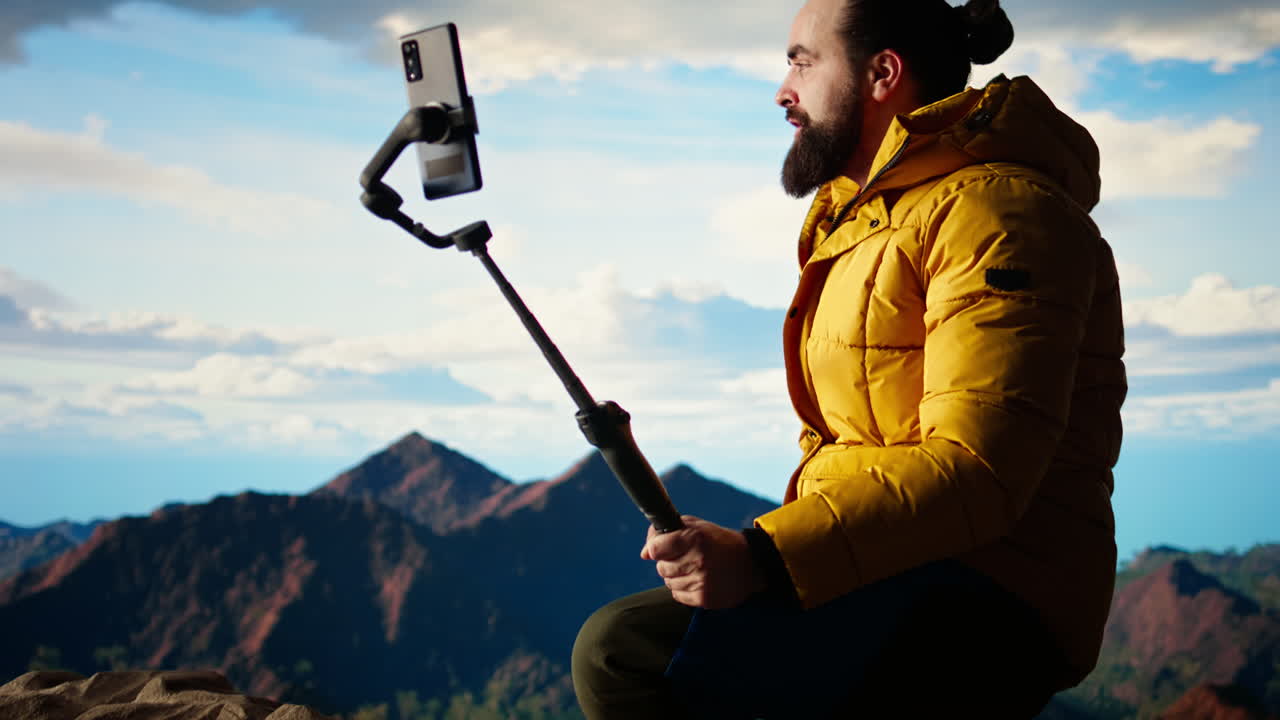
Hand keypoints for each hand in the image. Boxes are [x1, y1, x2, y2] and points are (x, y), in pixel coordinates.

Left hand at [640, 515, 765, 608]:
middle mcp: (698, 560)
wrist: (750, 564)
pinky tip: (699, 580)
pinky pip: (678, 596)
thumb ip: (666, 533)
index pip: (655, 549)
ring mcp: (701, 581)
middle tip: (685, 557)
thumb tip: (644, 553)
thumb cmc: (718, 541)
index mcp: (694, 538)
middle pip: (661, 567)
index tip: (661, 549)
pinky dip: (684, 589)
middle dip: (668, 562)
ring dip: (677, 576)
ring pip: (668, 583)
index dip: (655, 548)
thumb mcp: (696, 527)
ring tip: (695, 569)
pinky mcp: (704, 599)